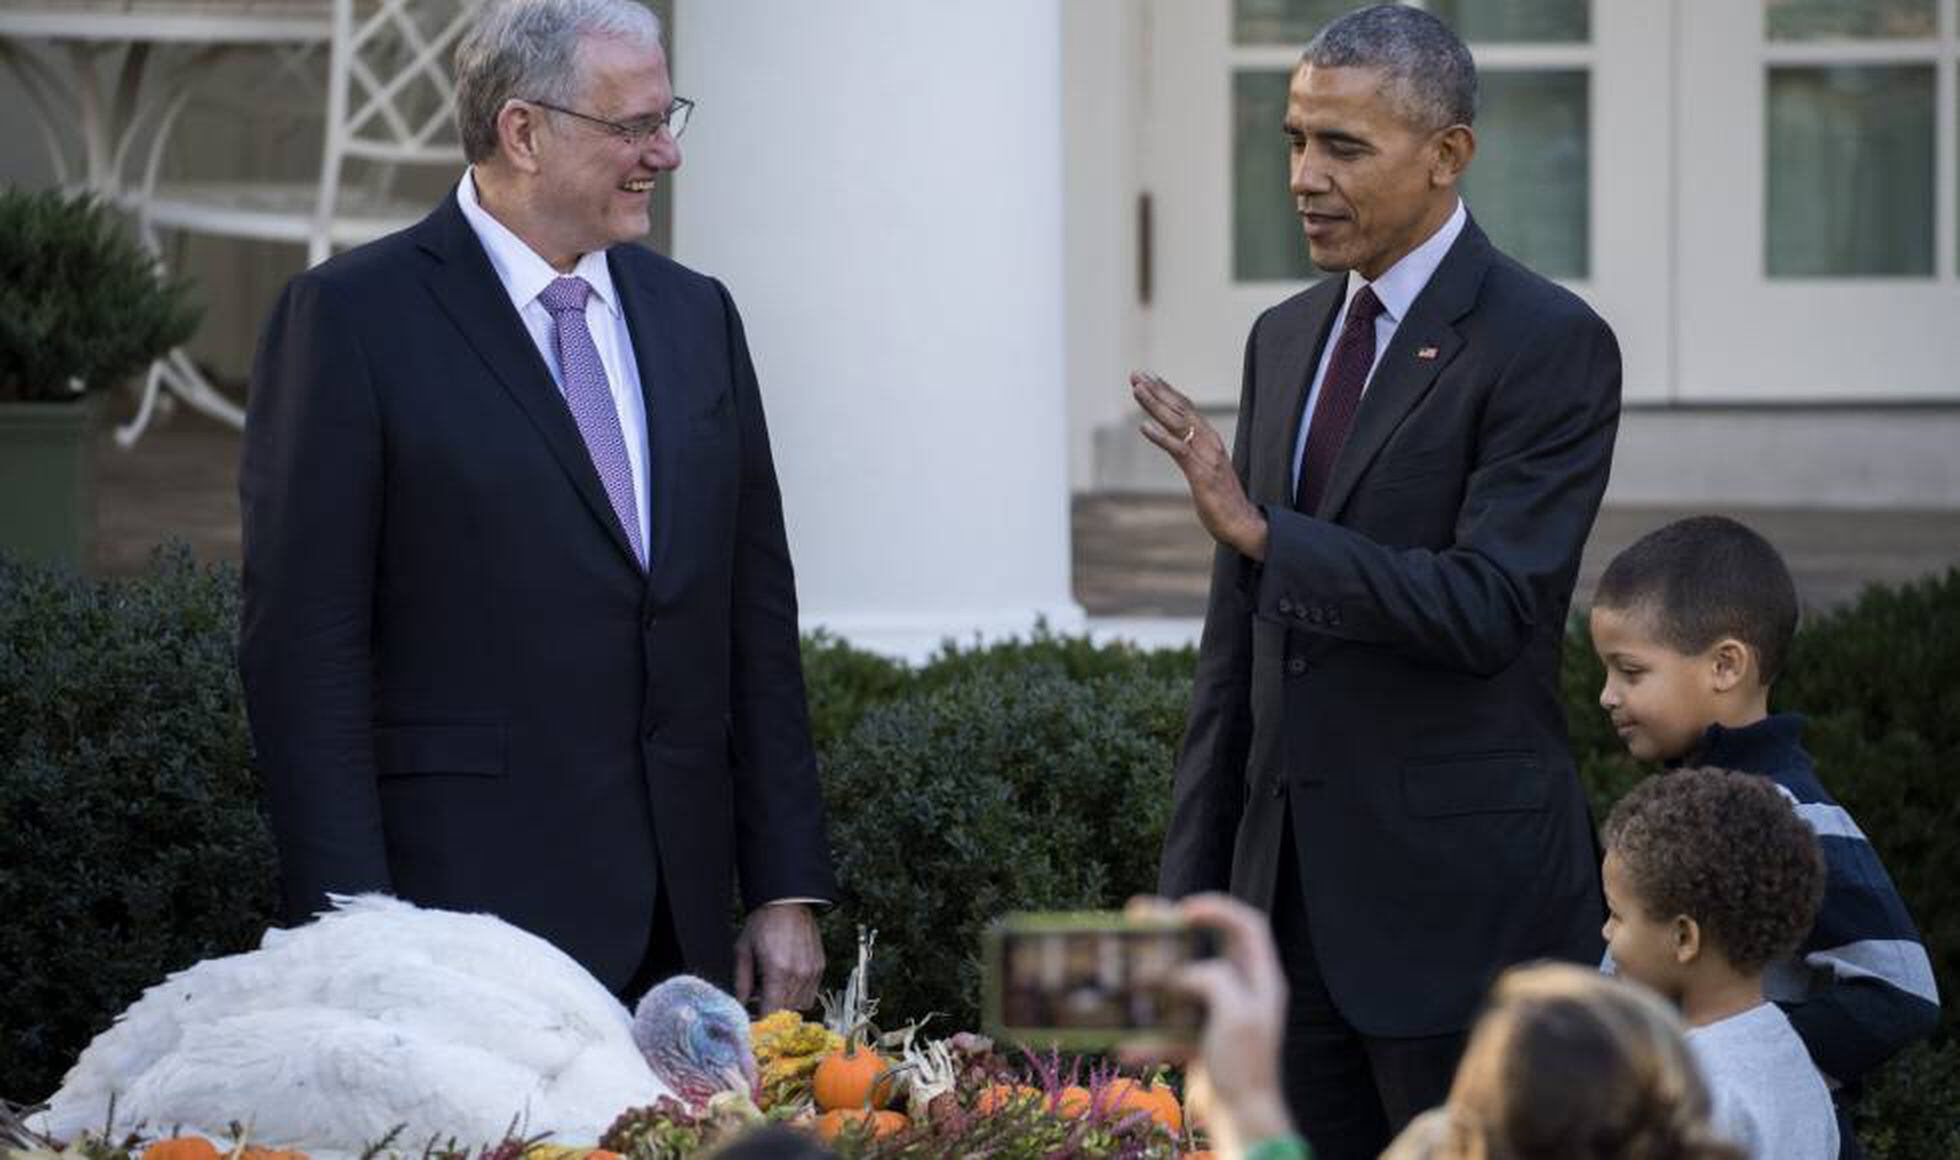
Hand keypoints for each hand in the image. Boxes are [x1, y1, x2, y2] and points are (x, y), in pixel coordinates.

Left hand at [734, 903, 823, 1013]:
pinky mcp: (820, 967)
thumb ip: (741, 982)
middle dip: (771, 1012)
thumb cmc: (762, 923)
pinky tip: (786, 983)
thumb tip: (740, 1006)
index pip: (771, 1012)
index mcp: (777, 971)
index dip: (760, 1021)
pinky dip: (798, 995)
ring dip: (785, 1004)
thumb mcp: (743, 951)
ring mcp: (812, 971)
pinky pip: (811, 994)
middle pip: (785, 1012)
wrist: (787, 901)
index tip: (752, 1022)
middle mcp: (799, 974)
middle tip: (758, 1003)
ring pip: (800, 1006)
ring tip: (773, 989)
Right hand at [1120, 893, 1294, 1154]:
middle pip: (1207, 947)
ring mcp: (1218, 1016)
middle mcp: (1242, 992)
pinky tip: (1128, 1048)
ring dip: (1152, 979)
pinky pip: (1168, 1028)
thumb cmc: (1246, 1066)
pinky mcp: (1198, 1040)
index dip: (1218, 909)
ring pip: (1180, 985)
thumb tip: (1182, 973)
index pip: (1248, 926)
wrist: (1240, 1120)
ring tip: (1123, 966)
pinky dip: (1148, 1037)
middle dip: (1173, 931)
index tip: (1184, 910)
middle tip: (1139, 914)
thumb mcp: (1237, 1014)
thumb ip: (1212, 980)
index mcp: (1261, 980)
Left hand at [1131, 372, 1267, 560]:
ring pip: (1177, 423)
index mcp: (1211, 440)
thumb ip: (1196, 456)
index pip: (1187, 410)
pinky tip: (1143, 427)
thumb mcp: (1207, 471)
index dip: (1167, 393)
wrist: (1244, 524)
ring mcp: (1206, 456)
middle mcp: (1209, 442)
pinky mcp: (1201, 473)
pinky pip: (1179, 450)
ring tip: (1137, 390)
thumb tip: (1183, 448)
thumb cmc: (1224, 501)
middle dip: (1157, 391)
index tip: (1149, 379)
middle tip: (1136, 375)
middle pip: (1180, 410)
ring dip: (1155, 405)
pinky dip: (1161, 437)